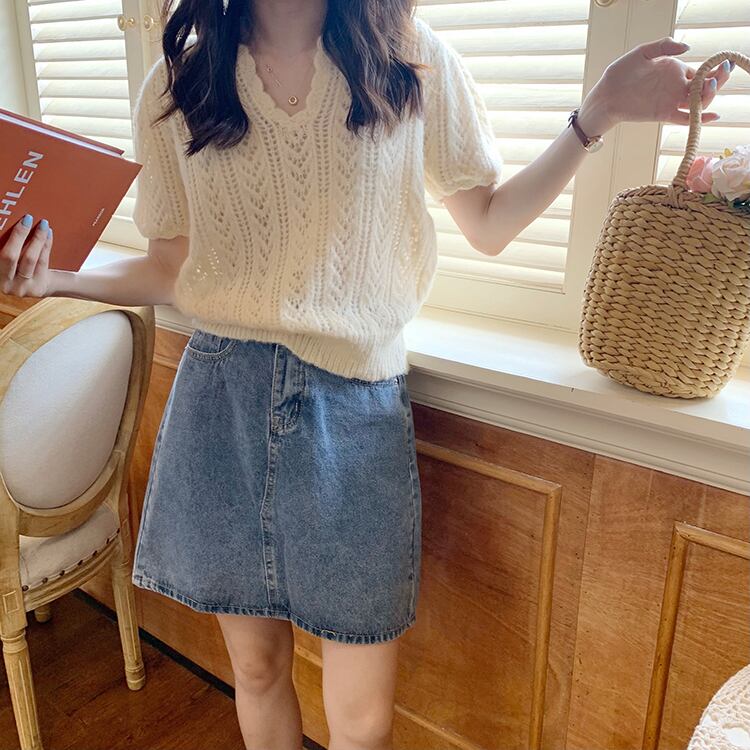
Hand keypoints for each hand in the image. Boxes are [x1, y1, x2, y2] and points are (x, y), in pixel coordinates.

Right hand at [0, 215, 56, 298]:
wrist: (43, 286)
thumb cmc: (23, 266)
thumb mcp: (12, 259)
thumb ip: (11, 246)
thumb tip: (22, 222)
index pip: (0, 255)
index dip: (9, 238)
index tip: (10, 221)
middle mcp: (3, 284)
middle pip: (9, 256)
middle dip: (19, 235)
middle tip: (27, 218)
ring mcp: (20, 288)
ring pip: (29, 259)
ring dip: (37, 238)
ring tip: (43, 224)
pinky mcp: (36, 289)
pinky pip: (42, 262)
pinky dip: (46, 246)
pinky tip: (48, 234)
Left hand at [578, 38, 731, 134]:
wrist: (605, 96)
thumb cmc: (620, 73)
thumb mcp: (641, 53)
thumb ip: (663, 46)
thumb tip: (687, 47)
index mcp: (674, 69)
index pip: (700, 71)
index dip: (714, 69)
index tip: (722, 64)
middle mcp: (676, 86)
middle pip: (703, 86)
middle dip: (717, 81)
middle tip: (722, 75)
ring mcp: (671, 101)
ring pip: (697, 101)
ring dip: (709, 96)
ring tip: (711, 88)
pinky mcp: (663, 114)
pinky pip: (685, 118)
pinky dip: (699, 118)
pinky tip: (713, 116)